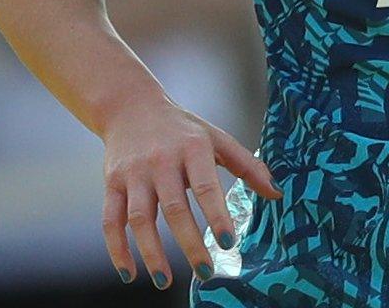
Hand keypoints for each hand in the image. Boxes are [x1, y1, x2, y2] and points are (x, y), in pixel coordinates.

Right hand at [100, 99, 280, 288]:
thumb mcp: (217, 138)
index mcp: (192, 149)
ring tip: (165, 281)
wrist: (131, 107)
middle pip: (174, 208)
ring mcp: (134, 173)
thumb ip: (247, 165)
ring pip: (140, 218)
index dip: (217, 215)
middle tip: (205, 272)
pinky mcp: (112, 183)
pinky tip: (129, 272)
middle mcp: (161, 161)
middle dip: (189, 243)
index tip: (228, 243)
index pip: (206, 186)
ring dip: (151, 253)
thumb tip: (276, 193)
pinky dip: (117, 248)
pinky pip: (111, 220)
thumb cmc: (182, 128)